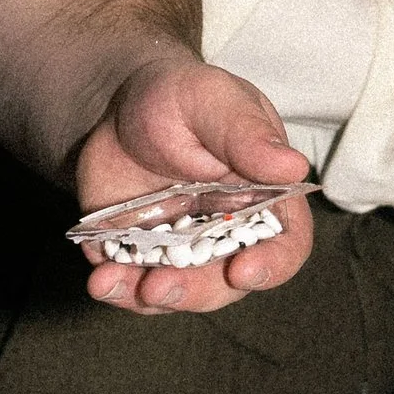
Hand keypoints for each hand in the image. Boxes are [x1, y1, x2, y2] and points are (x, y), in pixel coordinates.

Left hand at [73, 49, 314, 314]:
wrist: (119, 105)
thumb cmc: (180, 96)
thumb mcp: (212, 100)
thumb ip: (248, 133)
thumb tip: (294, 167)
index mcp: (265, 200)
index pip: (285, 245)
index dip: (271, 266)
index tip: (243, 270)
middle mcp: (229, 235)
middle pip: (226, 283)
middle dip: (194, 291)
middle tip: (160, 286)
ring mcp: (183, 251)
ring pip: (178, 292)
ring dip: (149, 297)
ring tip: (113, 283)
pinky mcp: (140, 256)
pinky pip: (133, 285)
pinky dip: (116, 288)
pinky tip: (100, 278)